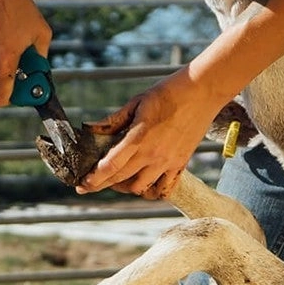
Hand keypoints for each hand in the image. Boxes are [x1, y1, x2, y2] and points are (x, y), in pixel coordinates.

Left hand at [77, 73, 220, 199]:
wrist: (202, 92)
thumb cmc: (168, 93)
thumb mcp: (136, 102)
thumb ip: (113, 120)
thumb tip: (90, 129)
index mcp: (139, 138)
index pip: (111, 166)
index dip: (94, 179)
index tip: (82, 185)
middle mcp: (153, 155)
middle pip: (121, 180)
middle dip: (102, 185)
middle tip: (89, 185)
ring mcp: (168, 162)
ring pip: (141, 188)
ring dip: (125, 188)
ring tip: (117, 181)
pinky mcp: (180, 164)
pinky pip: (164, 189)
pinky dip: (151, 192)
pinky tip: (143, 184)